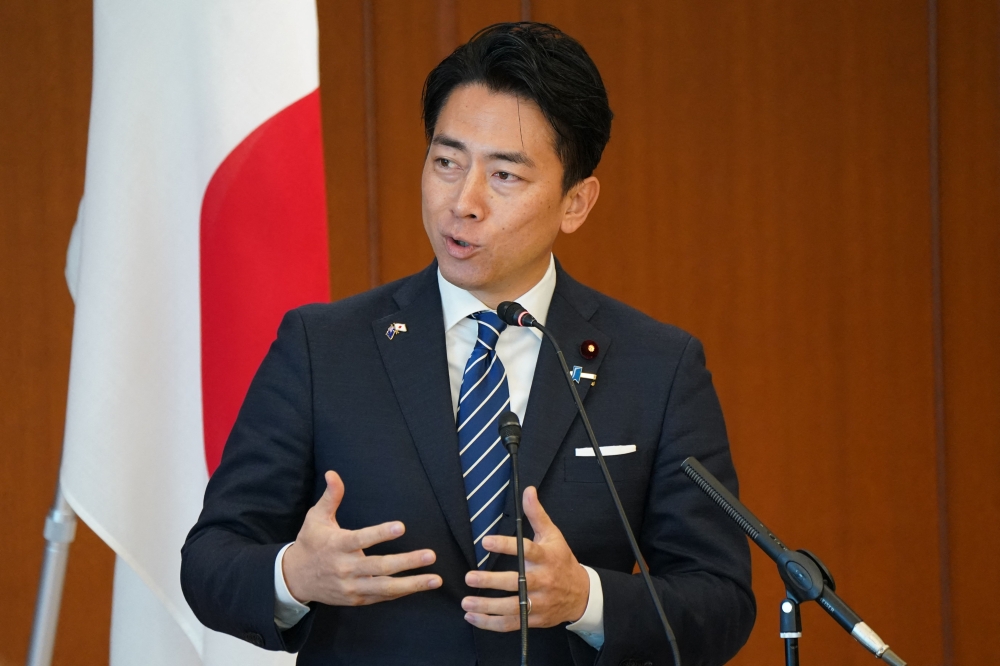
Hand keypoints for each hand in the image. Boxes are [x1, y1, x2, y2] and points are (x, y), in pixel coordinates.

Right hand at [282, 470, 441, 605]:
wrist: (295, 578)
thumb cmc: (310, 543)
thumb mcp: (316, 517)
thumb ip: (331, 496)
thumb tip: (333, 473)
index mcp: (337, 545)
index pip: (361, 539)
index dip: (381, 533)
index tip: (401, 526)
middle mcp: (345, 568)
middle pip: (379, 566)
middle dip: (407, 562)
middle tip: (430, 555)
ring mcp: (352, 586)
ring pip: (385, 587)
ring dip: (412, 584)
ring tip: (435, 578)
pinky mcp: (357, 599)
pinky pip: (382, 597)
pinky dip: (401, 593)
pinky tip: (420, 586)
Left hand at [461, 486, 589, 630]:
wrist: (581, 594)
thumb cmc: (561, 561)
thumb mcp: (552, 535)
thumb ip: (536, 514)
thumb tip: (528, 491)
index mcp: (546, 557)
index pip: (526, 550)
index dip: (506, 545)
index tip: (486, 541)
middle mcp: (542, 581)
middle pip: (516, 582)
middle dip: (491, 581)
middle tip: (470, 576)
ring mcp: (539, 602)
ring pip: (512, 607)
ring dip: (487, 606)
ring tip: (466, 601)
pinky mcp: (534, 619)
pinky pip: (511, 624)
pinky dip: (491, 623)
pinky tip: (473, 617)